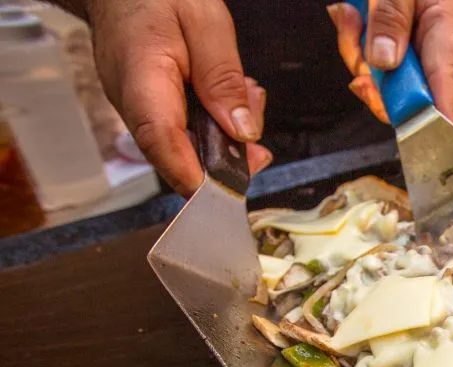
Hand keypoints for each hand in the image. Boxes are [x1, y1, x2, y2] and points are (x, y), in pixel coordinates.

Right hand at [88, 0, 271, 194]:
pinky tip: (230, 100)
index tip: (224, 194)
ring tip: (248, 100)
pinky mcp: (146, 107)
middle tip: (258, 149)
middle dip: (224, 158)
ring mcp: (135, 107)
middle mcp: (131, 101)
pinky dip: (212, 123)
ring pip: (183, 145)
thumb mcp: (205, 21)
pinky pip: (181, 129)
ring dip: (224, 136)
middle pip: (177, 155)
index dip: (193, 176)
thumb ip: (224, 78)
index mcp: (142, 76)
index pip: (161, 140)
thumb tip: (243, 131)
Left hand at [328, 0, 452, 123]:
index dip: (431, 126)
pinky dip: (352, 37)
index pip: (445, 97)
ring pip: (378, 77)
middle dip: (372, 83)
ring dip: (355, 51)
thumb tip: (384, 63)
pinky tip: (350, 14)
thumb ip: (391, 19)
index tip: (419, 141)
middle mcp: (430, 49)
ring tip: (352, 16)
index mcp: (446, 37)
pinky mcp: (391, 40)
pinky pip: (367, 56)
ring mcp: (409, 47)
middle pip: (402, 96)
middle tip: (358, 60)